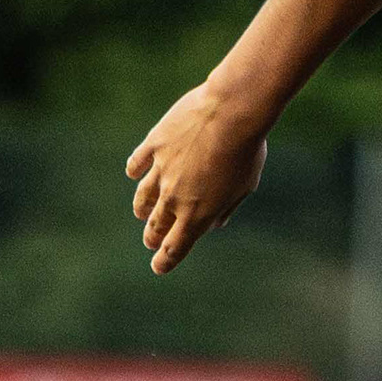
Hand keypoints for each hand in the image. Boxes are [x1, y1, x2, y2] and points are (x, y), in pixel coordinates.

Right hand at [125, 85, 268, 275]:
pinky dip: (135, 171)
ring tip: (142, 212)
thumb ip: (225, 208)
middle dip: (153, 237)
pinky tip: (135, 173)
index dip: (164, 261)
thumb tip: (212, 223)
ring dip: (142, 209)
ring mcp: (161, 171)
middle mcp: (174, 198)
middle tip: (151, 240)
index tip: (158, 267)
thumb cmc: (247, 150)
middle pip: (155, 226)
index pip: (174, 249)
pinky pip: (137, 163)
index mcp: (198, 215)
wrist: (231, 113)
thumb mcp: (245, 186)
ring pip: (142, 198)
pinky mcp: (154, 145)